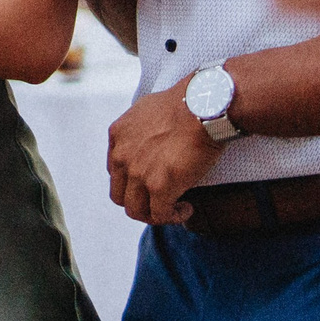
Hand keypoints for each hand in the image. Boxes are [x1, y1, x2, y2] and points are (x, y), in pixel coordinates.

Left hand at [108, 78, 222, 224]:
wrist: (204, 107)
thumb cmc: (187, 103)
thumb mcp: (148, 108)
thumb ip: (140, 127)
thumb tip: (150, 138)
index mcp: (118, 135)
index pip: (115, 171)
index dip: (132, 182)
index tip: (150, 183)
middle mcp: (122, 156)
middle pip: (119, 195)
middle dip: (139, 201)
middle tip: (160, 200)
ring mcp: (137, 173)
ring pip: (136, 210)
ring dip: (154, 213)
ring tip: (174, 208)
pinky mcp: (158, 186)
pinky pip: (159, 215)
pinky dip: (172, 216)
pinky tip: (186, 209)